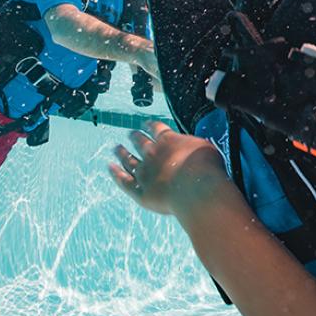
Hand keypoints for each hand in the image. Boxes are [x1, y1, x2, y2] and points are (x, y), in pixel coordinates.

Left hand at [109, 121, 226, 214]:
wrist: (196, 190)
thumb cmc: (206, 168)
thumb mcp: (205, 148)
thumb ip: (194, 146)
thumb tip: (195, 147)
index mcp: (168, 141)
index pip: (156, 129)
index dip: (150, 126)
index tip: (146, 124)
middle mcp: (152, 154)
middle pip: (140, 142)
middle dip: (135, 137)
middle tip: (130, 134)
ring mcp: (144, 173)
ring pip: (129, 160)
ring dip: (121, 153)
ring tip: (116, 148)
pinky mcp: (140, 192)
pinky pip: (124, 181)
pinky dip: (116, 174)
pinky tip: (110, 168)